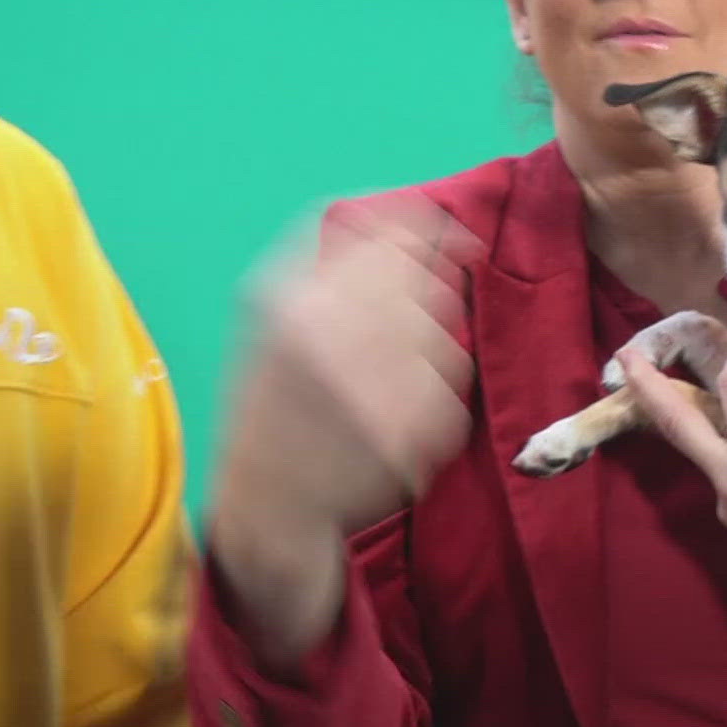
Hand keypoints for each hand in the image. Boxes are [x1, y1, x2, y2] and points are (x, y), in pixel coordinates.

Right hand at [211, 198, 479, 665]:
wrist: (269, 509)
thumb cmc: (270, 407)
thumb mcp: (274, 320)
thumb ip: (336, 264)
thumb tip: (410, 217)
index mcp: (297, 304)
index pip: (395, 237)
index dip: (434, 229)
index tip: (456, 236)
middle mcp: (341, 339)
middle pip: (431, 286)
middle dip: (427, 300)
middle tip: (395, 335)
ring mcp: (383, 387)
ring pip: (447, 342)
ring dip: (428, 357)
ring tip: (379, 386)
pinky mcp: (418, 432)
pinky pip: (451, 396)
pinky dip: (431, 405)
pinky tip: (388, 422)